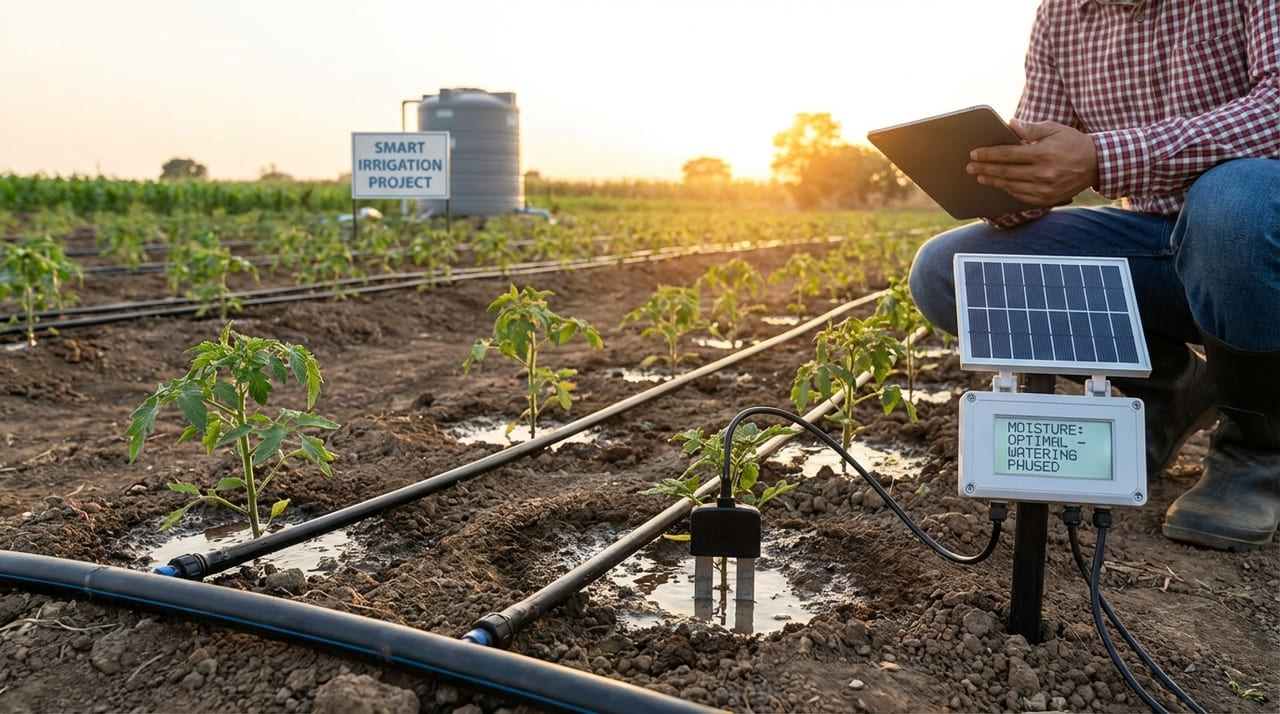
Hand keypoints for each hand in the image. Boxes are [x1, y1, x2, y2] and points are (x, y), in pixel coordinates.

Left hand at [966, 120, 1098, 205]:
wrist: (1097, 164)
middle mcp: (1043, 174)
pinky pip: (1021, 196)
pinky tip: (999, 184)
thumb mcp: (1054, 129)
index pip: (1007, 155)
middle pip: (1005, 172)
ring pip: (1010, 186)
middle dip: (984, 169)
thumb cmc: (1073, 142)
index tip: (974, 154)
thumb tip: (1010, 124)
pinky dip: (1008, 190)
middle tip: (970, 167)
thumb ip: (1031, 129)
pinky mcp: (1047, 199)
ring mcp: (1045, 189)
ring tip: (980, 176)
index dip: (988, 154)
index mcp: (1043, 154)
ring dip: (993, 181)